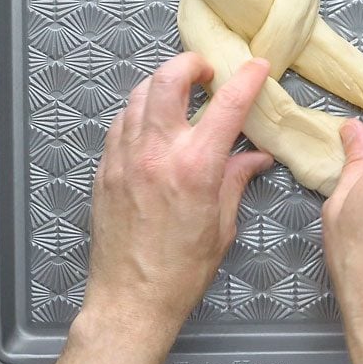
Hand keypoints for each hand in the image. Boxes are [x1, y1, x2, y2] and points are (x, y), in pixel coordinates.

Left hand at [82, 52, 272, 331]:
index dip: (246, 78)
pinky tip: (151, 124)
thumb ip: (236, 180)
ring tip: (179, 95)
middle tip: (206, 73)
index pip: (226, 105)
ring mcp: (125, 158)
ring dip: (162, 85)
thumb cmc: (181, 271)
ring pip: (138, 95)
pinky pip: (120, 123)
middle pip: (168, 79)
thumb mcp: (222, 225)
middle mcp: (157, 153)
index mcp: (195, 167)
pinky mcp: (105, 169)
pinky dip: (138, 112)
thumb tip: (255, 157)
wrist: (130, 299)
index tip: (257, 66)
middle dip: (190, 64)